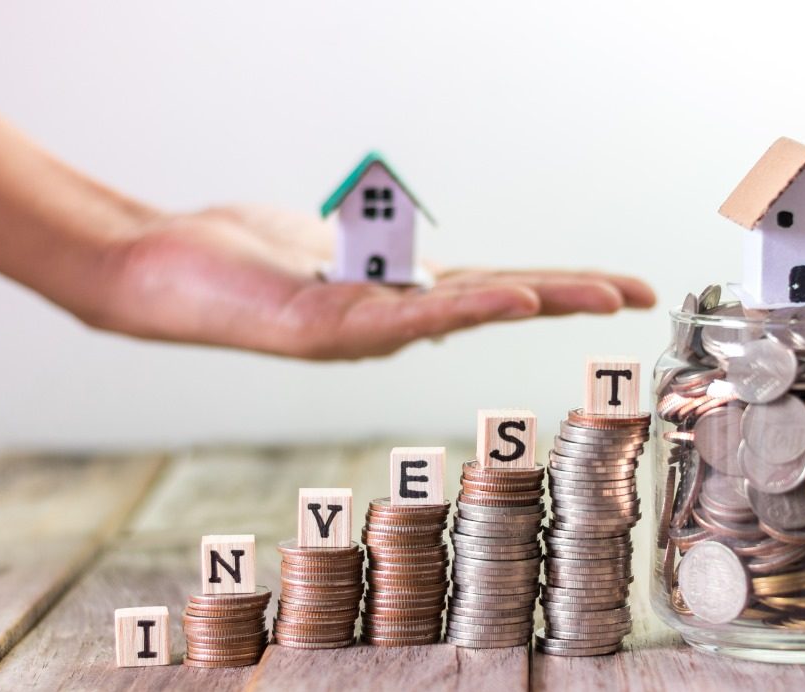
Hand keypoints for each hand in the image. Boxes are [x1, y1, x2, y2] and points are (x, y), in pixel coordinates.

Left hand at [91, 205, 654, 358]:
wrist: (163, 274)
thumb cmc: (240, 259)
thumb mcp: (326, 247)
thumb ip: (379, 254)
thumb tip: (422, 262)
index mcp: (394, 298)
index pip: (493, 286)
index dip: (555, 284)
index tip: (610, 283)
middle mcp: (389, 321)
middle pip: (497, 300)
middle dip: (572, 297)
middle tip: (641, 293)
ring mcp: (362, 330)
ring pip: (465, 312)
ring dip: (539, 299)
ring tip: (604, 295)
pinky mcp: (326, 328)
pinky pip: (405, 316)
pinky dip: (465, 306)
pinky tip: (514, 299)